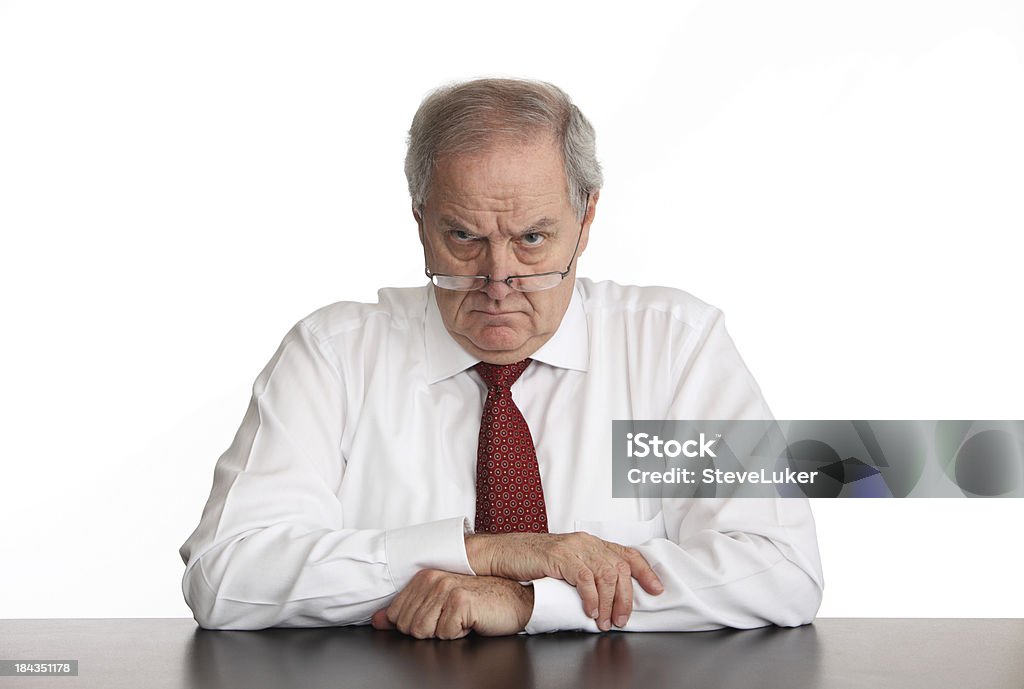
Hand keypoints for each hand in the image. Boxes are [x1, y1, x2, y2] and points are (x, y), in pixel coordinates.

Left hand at [371, 569, 533, 639]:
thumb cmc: (480, 603)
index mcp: (424, 577)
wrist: (515, 600)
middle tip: (452, 619)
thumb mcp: (439, 605)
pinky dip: (459, 634)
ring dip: (444, 633)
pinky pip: (444, 634)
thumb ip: (406, 611)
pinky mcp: (460, 601)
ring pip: (423, 631)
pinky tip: (472, 621)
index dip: (416, 626)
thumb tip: (377, 621)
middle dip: (430, 631)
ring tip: (461, 620)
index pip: (396, 616)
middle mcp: (433, 579)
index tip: (438, 618)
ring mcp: (446, 589)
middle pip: (409, 627)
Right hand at [466, 532, 662, 630]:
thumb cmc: (533, 562)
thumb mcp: (566, 564)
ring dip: (609, 603)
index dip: (645, 571)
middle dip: (626, 598)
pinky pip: (584, 578)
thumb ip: (587, 573)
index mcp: (590, 542)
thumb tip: (608, 597)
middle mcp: (586, 542)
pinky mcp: (560, 556)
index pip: (626, 553)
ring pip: (606, 574)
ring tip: (605, 621)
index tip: (657, 589)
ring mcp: (573, 547)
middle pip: (619, 568)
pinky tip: (590, 611)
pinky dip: (591, 597)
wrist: (505, 553)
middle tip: (622, 619)